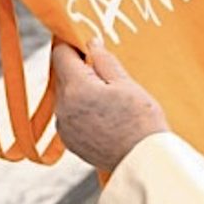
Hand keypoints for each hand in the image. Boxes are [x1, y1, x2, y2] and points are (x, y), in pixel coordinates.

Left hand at [53, 38, 168, 171]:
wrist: (143, 160)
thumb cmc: (140, 121)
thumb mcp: (126, 83)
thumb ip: (104, 60)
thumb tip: (91, 43)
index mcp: (76, 88)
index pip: (61, 54)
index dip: (72, 44)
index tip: (85, 43)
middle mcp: (63, 108)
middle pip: (63, 75)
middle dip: (79, 68)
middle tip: (106, 72)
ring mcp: (64, 127)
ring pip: (66, 95)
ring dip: (80, 89)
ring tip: (108, 98)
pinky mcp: (70, 141)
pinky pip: (70, 114)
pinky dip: (81, 109)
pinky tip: (104, 114)